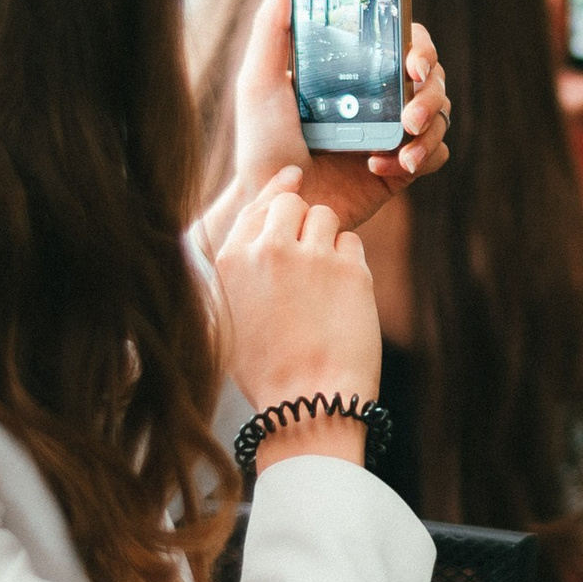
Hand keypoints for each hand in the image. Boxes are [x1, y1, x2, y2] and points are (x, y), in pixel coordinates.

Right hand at [214, 168, 379, 469]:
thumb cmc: (267, 372)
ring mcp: (311, 256)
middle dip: (303, 219)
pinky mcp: (351, 269)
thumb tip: (253, 238)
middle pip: (292, 202)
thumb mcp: (230, 320)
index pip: (256, 206)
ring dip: (328, 239)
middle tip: (311, 250)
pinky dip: (350, 263)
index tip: (293, 177)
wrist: (307, 404)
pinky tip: (342, 298)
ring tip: (325, 284)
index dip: (276, 190)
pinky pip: (352, 243)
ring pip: (325, 217)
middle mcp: (268, 250)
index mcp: (231, 261)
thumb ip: (236, 273)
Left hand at [224, 0, 451, 234]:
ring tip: (403, 148)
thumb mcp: (260, 80)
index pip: (403, 42)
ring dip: (431, 128)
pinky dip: (421, 159)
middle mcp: (379, 96)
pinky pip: (435, 155)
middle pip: (433, 77)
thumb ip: (273, 25)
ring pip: (441, 116)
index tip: (412, 61)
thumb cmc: (261, 142)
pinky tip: (384, 168)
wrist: (274, 205)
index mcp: (355, 69)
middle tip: (409, 112)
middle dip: (430, 92)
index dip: (420, 46)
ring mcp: (392, 132)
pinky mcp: (401, 168)